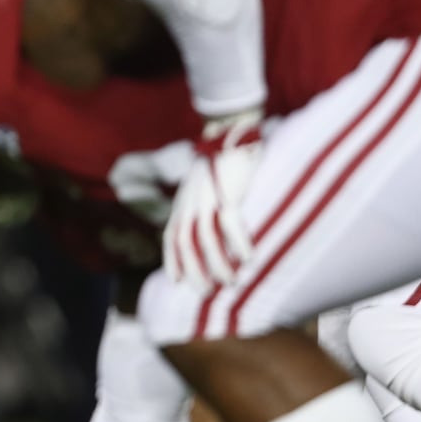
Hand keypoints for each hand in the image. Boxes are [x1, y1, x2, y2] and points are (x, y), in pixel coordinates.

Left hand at [165, 109, 262, 288]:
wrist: (232, 128)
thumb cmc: (223, 159)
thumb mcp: (203, 183)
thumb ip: (202, 204)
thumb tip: (212, 226)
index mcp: (183, 201)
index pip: (171, 236)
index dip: (172, 260)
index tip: (177, 281)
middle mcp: (189, 201)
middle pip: (185, 244)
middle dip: (194, 271)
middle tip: (206, 293)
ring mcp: (207, 197)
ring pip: (206, 239)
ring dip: (218, 264)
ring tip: (232, 282)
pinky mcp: (227, 191)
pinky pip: (230, 223)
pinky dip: (239, 243)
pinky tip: (250, 258)